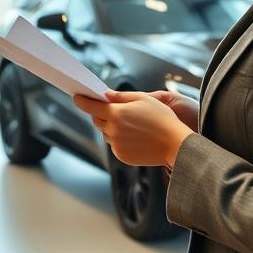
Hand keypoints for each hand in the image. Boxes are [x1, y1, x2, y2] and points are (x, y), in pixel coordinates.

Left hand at [73, 90, 192, 167]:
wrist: (175, 144)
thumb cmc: (162, 118)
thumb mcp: (143, 99)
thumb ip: (122, 96)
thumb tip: (106, 95)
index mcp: (116, 114)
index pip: (91, 106)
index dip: (82, 101)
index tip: (76, 97)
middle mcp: (113, 130)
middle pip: (97, 120)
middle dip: (100, 114)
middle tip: (112, 110)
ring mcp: (116, 145)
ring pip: (106, 134)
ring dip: (111, 128)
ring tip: (131, 125)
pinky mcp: (122, 156)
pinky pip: (115, 145)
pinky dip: (120, 140)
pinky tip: (135, 137)